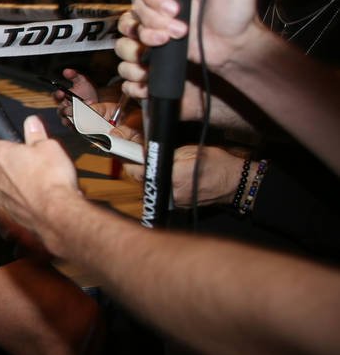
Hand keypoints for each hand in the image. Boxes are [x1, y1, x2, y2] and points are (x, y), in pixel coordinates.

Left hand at [0, 116, 82, 255]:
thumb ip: (36, 134)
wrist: (58, 212)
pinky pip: (15, 201)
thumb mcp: (49, 146)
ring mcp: (2, 196)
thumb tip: (31, 123)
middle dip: (12, 163)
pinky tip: (42, 196)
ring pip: (6, 184)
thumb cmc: (51, 179)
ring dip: (19, 182)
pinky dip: (25, 199)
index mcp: (2, 155)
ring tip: (41, 181)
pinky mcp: (12, 213)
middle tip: (32, 162)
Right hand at [54, 68, 97, 122]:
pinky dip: (78, 125)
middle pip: (61, 110)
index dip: (58, 95)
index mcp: (63, 98)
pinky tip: (84, 121)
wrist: (99, 101)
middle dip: (68, 107)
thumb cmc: (87, 91)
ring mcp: (70, 118)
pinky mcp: (77, 126)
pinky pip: (74, 128)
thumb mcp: (82, 81)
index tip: (62, 92)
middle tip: (75, 104)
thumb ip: (74, 75)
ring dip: (74, 116)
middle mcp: (64, 109)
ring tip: (81, 113)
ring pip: (67, 120)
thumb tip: (66, 71)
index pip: (56, 97)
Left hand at [122, 144, 246, 207]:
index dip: (128, 158)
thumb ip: (162, 152)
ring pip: (147, 185)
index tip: (119, 149)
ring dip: (146, 174)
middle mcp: (169, 193)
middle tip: (136, 152)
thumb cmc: (216, 164)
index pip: (138, 169)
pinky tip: (165, 174)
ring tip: (154, 163)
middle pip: (139, 178)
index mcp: (172, 176)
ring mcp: (171, 202)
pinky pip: (158, 191)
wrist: (234, 183)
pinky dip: (157, 182)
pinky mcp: (174, 205)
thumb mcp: (188, 150)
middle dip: (136, 165)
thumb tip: (140, 149)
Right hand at [125, 0, 262, 78]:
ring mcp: (160, 7)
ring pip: (138, 7)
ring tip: (179, 30)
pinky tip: (166, 38)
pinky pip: (136, 27)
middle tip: (176, 10)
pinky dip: (148, 34)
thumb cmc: (239, 13)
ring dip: (155, 21)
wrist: (232, 47)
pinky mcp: (155, 27)